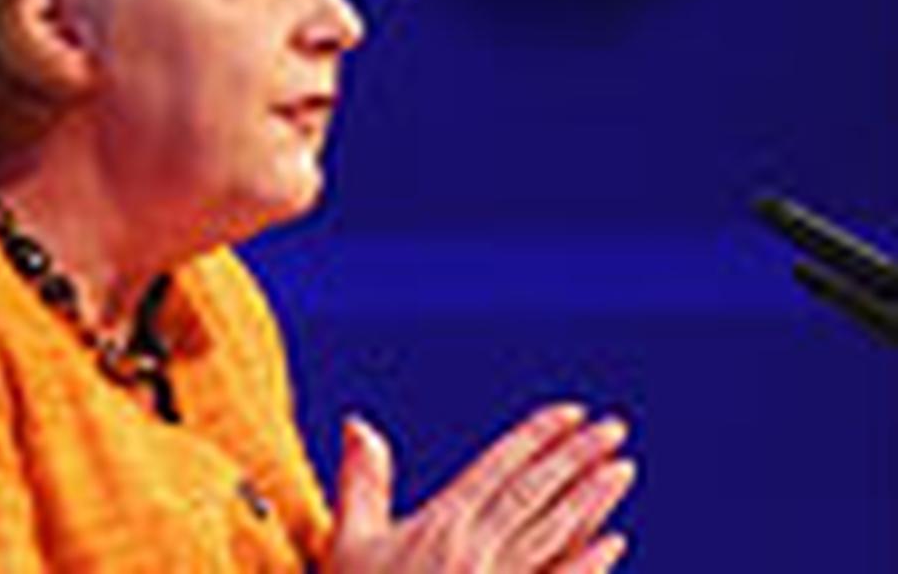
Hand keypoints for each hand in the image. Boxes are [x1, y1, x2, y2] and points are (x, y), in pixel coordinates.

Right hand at [326, 404, 635, 573]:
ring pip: (555, 532)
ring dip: (592, 498)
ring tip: (622, 469)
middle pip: (534, 492)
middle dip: (576, 456)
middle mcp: (476, 549)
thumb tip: (358, 420)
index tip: (571, 414)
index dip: (535, 436)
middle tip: (614, 429)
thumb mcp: (349, 542)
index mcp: (440, 524)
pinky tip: (614, 541)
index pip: (498, 467)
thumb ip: (363, 481)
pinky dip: (589, 563)